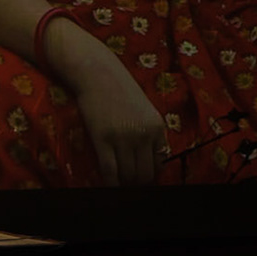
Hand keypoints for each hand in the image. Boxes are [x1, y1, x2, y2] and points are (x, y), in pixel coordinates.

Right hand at [53, 32, 168, 186]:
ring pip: (128, 176)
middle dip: (136, 182)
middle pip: (145, 174)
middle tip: (127, 181)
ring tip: (116, 181)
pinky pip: (110, 172)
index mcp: (157, 127)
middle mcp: (143, 134)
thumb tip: (150, 160)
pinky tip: (107, 183)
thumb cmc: (119, 89)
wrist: (97, 72)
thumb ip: (150, 132)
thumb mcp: (144, 109)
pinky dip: (110, 182)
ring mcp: (123, 138)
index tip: (140, 176)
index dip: (149, 174)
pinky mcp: (103, 139)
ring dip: (123, 183)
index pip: (159, 164)